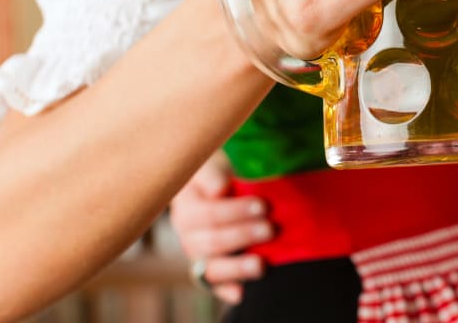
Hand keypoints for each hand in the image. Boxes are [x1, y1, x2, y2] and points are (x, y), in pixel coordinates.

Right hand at [169, 154, 271, 305]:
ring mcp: (198, 256)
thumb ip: (211, 172)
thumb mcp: (210, 163)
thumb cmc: (217, 173)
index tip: (262, 206)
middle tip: (271, 229)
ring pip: (211, 269)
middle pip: (211, 242)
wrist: (217, 186)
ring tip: (261, 265)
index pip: (207, 214)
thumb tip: (217, 189)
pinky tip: (241, 293)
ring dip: (237, 268)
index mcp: (187, 207)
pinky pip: (215, 285)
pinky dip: (227, 290)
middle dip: (243, 236)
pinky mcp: (210, 271)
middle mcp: (188, 235)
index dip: (234, 212)